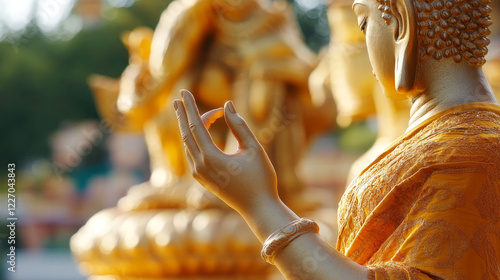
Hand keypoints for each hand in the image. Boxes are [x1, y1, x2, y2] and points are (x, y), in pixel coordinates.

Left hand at [173, 90, 278, 212]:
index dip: (190, 107)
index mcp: (211, 158)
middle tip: (178, 96)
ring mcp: (199, 174)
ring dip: (189, 125)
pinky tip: (198, 130)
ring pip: (189, 144)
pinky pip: (193, 153)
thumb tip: (227, 105)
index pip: (196, 126)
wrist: (258, 208)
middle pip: (187, 133)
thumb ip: (239, 125)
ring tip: (187, 110)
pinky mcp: (202, 179)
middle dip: (183, 114)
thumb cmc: (261, 178)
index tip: (185, 91)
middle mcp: (200, 167)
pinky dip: (195, 138)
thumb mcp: (253, 149)